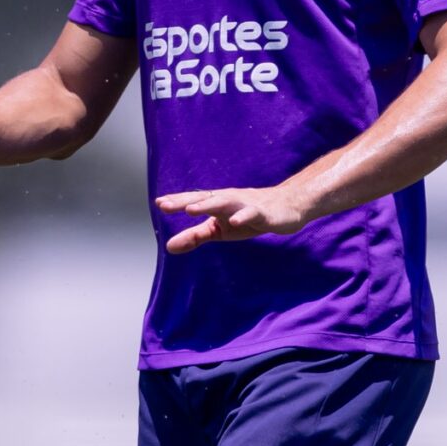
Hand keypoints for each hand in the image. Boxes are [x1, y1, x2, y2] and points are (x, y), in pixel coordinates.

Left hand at [155, 184, 310, 254]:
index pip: (194, 200)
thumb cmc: (248, 217)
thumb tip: (168, 247)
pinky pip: (253, 214)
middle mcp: (229, 200)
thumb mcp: (219, 229)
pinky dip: (243, 216)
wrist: (287, 207)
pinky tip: (234, 222)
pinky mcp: (263, 213)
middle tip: (166, 205)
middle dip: (185, 201)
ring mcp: (246, 205)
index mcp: (216, 203)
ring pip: (225, 202)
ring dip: (208, 205)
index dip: (177, 201)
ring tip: (191, 210)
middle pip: (204, 198)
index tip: (159, 203)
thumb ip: (195, 236)